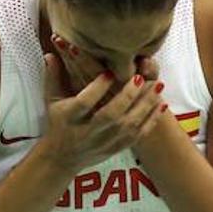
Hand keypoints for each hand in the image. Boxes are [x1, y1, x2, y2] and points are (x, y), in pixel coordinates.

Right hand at [38, 53, 163, 171]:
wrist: (62, 158)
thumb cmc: (58, 123)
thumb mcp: (52, 101)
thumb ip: (53, 76)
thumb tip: (51, 53)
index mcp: (69, 117)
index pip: (84, 103)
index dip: (97, 88)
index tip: (109, 74)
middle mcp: (87, 131)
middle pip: (110, 115)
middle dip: (127, 96)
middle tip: (140, 77)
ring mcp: (102, 142)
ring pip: (128, 126)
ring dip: (145, 105)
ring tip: (157, 85)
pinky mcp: (115, 148)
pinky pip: (137, 136)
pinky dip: (151, 120)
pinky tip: (161, 104)